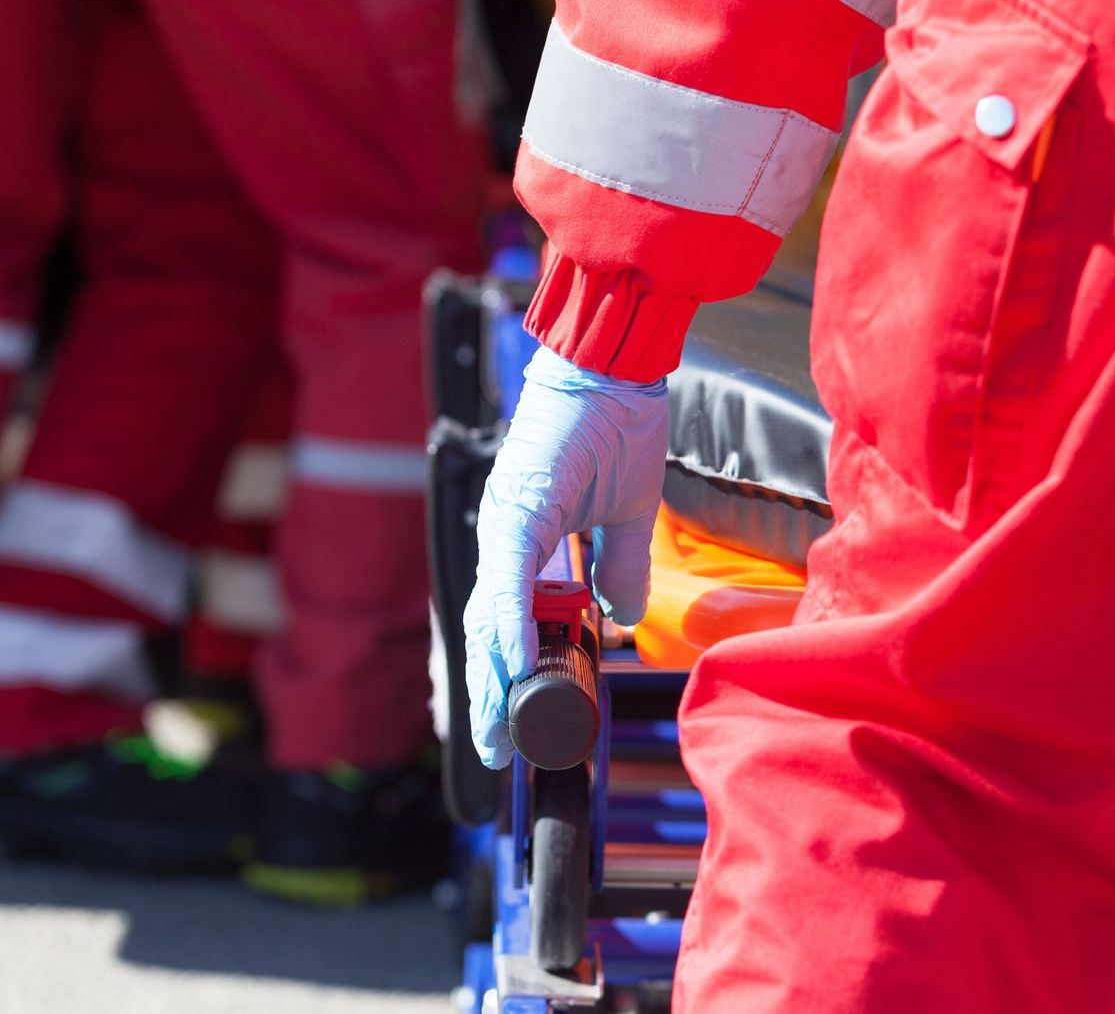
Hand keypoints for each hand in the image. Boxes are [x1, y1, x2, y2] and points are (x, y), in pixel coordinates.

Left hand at [464, 344, 667, 768]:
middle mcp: (506, 536)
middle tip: (493, 749)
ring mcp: (506, 524)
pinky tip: (511, 663)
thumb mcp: (626, 514)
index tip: (513, 720)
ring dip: (492, 674)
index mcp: (527, 539)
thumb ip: (618, 567)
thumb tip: (621, 616)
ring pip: (489, 613)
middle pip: (488, 629)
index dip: (507, 671)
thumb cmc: (617, 423)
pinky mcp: (518, 509)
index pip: (509, 619)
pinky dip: (508, 623)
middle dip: (490, 693)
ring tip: (495, 728)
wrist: (613, 366)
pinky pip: (510, 580)